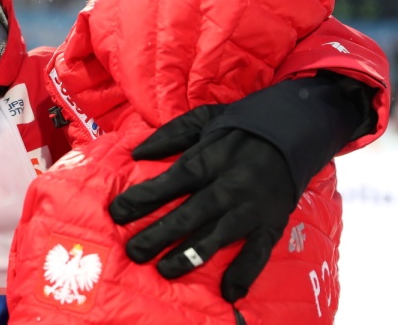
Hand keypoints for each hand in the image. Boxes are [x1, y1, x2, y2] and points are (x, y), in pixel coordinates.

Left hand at [108, 105, 296, 302]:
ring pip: (216, 237)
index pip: (169, 183)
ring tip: (165, 270)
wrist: (295, 130)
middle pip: (188, 215)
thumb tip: (136, 152)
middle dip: (158, 236)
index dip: (141, 199)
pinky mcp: (271, 224)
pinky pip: (257, 253)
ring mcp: (250, 208)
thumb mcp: (203, 119)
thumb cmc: (242, 126)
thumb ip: (170, 135)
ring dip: (189, 256)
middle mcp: (227, 187)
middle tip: (134, 252)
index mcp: (208, 160)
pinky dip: (245, 273)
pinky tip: (229, 292)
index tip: (117, 213)